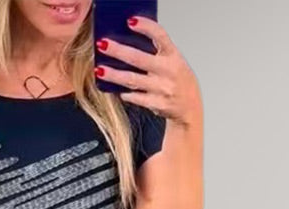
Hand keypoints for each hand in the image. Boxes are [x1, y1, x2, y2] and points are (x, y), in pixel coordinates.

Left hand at [95, 15, 202, 129]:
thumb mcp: (172, 61)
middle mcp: (168, 71)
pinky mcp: (157, 104)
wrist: (189, 106)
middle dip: (118, 51)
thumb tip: (127, 43)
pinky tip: (115, 89)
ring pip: (133, 80)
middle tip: (102, 45)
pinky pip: (136, 98)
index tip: (130, 21)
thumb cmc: (176, 80)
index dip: (146, 27)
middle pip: (139, 59)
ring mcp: (162, 88)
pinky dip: (125, 94)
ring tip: (100, 70)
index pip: (160, 36)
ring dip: (114, 75)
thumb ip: (155, 52)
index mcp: (172, 55)